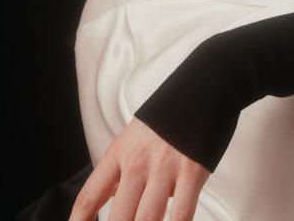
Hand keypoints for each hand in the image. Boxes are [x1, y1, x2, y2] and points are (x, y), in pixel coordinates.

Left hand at [68, 117, 209, 220]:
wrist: (204, 86)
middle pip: (119, 217)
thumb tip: (111, 196)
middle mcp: (138, 161)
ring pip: (147, 219)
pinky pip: (182, 212)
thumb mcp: (136, 134)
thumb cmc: (170, 114)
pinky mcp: (193, 170)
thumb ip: (123, 167)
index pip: (89, 196)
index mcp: (120, 152)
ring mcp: (165, 166)